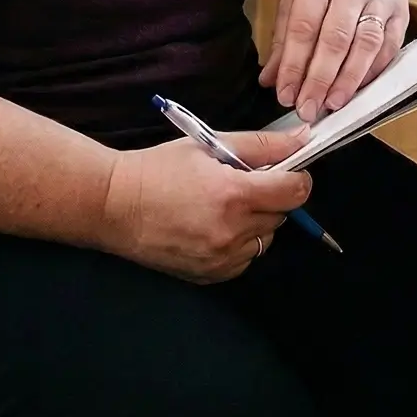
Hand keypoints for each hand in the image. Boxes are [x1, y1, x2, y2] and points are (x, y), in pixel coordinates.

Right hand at [97, 128, 313, 283]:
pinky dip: (240, 245)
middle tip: (241, 185)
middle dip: (270, 198)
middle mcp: (232, 231)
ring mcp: (221, 258)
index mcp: (234, 194)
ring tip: (224, 207)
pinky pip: (245, 259)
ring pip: (266, 239)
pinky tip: (213, 227)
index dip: (296, 178)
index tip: (285, 172)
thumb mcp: (208, 145)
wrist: (113, 206)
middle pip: (282, 215)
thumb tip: (303, 140)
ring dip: (256, 223)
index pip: (295, 191)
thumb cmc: (158, 169)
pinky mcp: (210, 276)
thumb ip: (261, 145)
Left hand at [259, 0, 410, 122]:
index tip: (285, 95)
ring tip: (333, 104)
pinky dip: (374, 71)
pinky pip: (389, 45)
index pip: (303, 28)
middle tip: (307, 109)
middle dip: (320, 79)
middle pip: (335, 38)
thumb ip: (284, 36)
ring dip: (349, 79)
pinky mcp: (401, 9)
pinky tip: (359, 89)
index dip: (294, 65)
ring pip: (366, 43)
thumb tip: (271, 80)